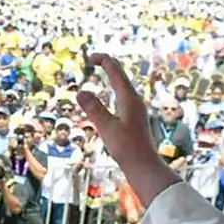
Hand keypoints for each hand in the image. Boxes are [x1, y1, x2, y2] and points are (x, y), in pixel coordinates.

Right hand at [75, 55, 158, 171]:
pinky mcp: (134, 118)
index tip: (90, 57)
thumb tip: (80, 91)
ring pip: (123, 86)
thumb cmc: (127, 148)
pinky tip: (111, 96)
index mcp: (129, 99)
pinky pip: (123, 96)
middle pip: (121, 76)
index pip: (116, 72)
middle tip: (93, 59)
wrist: (143, 166)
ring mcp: (135, 109)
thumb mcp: (106, 128)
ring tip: (102, 70)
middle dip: (108, 65)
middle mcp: (134, 101)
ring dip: (112, 76)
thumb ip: (94, 109)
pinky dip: (114, 88)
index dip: (103, 61)